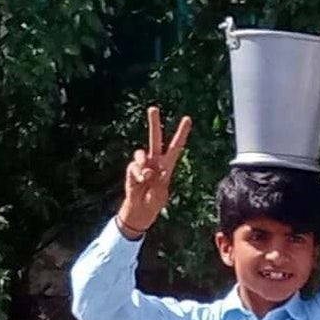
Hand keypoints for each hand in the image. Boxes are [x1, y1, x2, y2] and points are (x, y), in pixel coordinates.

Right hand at [117, 107, 191, 238]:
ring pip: (141, 152)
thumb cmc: (154, 202)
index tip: (187, 118)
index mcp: (167, 165)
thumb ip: (156, 180)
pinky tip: (139, 182)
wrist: (140, 211)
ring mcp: (143, 165)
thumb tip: (146, 170)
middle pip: (155, 138)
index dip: (181, 133)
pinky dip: (136, 174)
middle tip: (153, 108)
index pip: (176, 146)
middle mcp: (155, 161)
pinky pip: (134, 167)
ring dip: (142, 160)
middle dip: (154, 123)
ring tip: (146, 176)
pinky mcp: (132, 170)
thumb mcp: (161, 194)